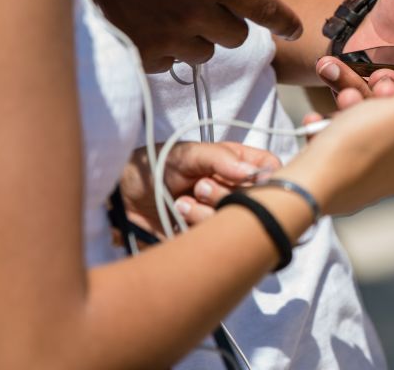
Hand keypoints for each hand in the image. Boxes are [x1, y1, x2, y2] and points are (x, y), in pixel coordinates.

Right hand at [91, 0, 301, 71]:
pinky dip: (166, 48)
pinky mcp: (143, 54)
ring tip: (169, 10)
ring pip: (205, 52)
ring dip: (197, 36)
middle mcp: (198, 10)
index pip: (264, 8)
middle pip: (236, 36)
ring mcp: (169, 36)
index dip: (284, 20)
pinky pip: (170, 62)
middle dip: (227, 20)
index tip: (295, 28)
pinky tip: (146, 23)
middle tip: (203, 1)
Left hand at [120, 142, 281, 234]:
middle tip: (201, 186)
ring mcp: (224, 215)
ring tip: (183, 201)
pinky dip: (197, 225)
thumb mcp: (188, 153)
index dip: (268, 179)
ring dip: (208, 211)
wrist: (121, 196)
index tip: (251, 181)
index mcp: (239, 164)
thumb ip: (220, 158)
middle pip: (258, 201)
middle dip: (228, 195)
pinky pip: (218, 239)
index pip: (272, 171)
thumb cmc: (157, 164)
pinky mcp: (210, 238)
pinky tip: (179, 214)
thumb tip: (251, 172)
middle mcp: (236, 190)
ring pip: (238, 223)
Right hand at [277, 70, 393, 215]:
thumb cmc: (355, 147)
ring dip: (358, 107)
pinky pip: (344, 141)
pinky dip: (334, 127)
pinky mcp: (343, 175)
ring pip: (372, 128)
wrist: (304, 188)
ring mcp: (372, 173)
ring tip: (343, 98)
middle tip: (379, 79)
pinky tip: (319, 121)